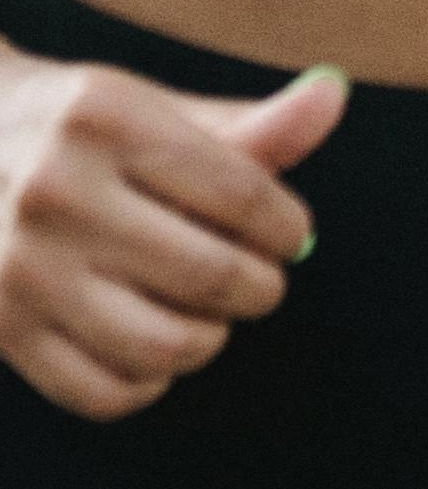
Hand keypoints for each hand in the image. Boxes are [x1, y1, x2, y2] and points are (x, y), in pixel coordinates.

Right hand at [0, 49, 347, 419]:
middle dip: (260, 288)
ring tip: (211, 316)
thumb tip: (335, 95)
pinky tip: (154, 351)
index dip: (287, 226)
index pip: (239, 192)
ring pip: (159, 346)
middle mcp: (56, 192)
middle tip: (262, 281)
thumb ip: (248, 124)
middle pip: (209, 274)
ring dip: (209, 341)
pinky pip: (99, 393)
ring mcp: (19, 267)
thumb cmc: (79, 132)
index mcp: (107, 120)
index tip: (294, 235)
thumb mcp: (153, 108)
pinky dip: (147, 385)